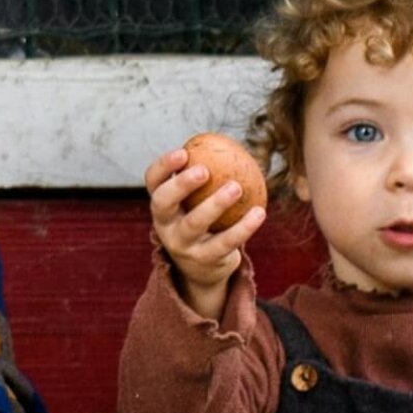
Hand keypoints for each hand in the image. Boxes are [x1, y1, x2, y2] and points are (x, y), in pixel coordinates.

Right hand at [146, 149, 265, 319]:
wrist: (202, 269)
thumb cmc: (201, 221)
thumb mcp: (195, 202)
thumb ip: (205, 178)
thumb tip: (228, 143)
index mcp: (162, 205)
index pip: (153, 182)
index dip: (164, 166)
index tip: (184, 152)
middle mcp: (165, 225)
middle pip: (164, 203)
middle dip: (181, 185)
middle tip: (204, 170)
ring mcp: (182, 245)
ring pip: (194, 224)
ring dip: (215, 204)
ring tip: (236, 187)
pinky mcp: (204, 260)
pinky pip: (225, 242)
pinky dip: (243, 227)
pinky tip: (259, 212)